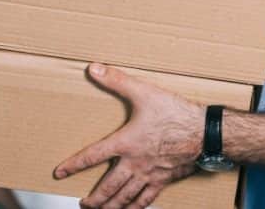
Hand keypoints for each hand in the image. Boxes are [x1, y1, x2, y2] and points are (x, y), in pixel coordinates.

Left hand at [54, 63, 203, 208]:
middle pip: (108, 187)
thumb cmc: (175, 113)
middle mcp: (134, 163)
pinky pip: (146, 199)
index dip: (74, 165)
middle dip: (94, 198)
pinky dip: (135, 207)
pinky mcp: (164, 180)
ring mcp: (149, 175)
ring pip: (125, 197)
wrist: (204, 133)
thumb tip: (94, 69)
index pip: (93, 156)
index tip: (60, 172)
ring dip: (110, 207)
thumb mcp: (144, 92)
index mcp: (125, 143)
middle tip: (83, 204)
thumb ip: (117, 81)